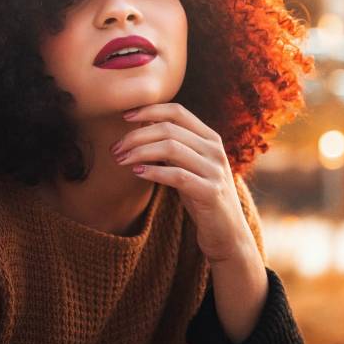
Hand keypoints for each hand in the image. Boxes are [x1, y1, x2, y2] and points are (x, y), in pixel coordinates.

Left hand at [112, 102, 260, 264]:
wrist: (228, 233)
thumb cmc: (201, 195)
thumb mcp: (189, 165)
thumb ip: (174, 145)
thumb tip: (143, 124)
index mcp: (210, 138)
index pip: (177, 112)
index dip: (149, 110)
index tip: (124, 117)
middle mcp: (215, 150)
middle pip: (169, 129)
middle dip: (136, 136)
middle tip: (115, 148)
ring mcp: (215, 170)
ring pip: (171, 148)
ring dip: (139, 152)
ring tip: (120, 160)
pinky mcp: (211, 192)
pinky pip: (177, 176)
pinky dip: (153, 171)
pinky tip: (137, 172)